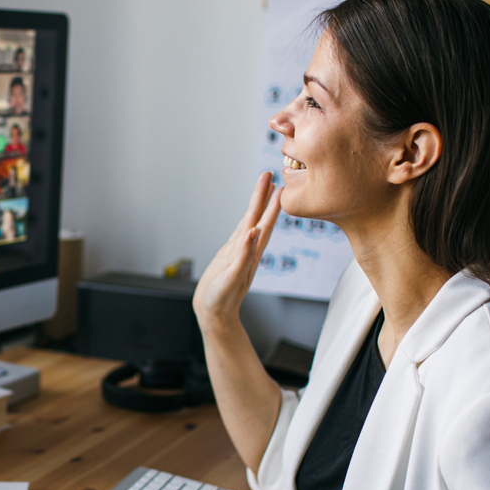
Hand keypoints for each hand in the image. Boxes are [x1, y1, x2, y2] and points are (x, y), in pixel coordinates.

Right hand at [193, 172, 281, 330]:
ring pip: (250, 222)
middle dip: (264, 196)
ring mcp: (240, 252)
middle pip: (258, 217)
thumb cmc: (221, 300)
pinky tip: (248, 215)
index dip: (269, 204)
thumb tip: (254, 232)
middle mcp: (248, 250)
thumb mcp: (231, 278)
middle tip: (269, 174)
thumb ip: (243, 255)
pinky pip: (240, 233)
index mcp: (251, 253)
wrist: (214, 315)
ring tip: (264, 187)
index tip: (275, 184)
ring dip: (257, 205)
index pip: (263, 223)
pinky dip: (246, 220)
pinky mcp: (230, 256)